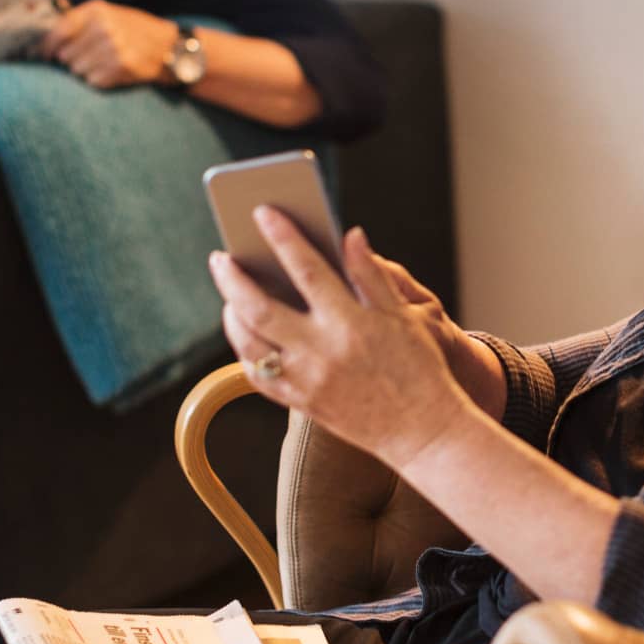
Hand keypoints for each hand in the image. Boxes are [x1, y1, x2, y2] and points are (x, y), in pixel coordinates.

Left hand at [38, 0, 176, 88]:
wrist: (169, 47)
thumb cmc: (134, 31)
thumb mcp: (108, 15)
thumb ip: (79, 22)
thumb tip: (46, 41)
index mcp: (97, 11)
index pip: (58, 31)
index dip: (48, 46)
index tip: (45, 55)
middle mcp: (104, 27)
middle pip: (66, 55)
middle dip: (73, 60)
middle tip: (89, 58)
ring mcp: (113, 47)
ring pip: (77, 70)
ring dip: (86, 71)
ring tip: (104, 64)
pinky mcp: (121, 67)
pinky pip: (93, 81)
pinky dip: (99, 80)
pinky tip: (113, 72)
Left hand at [207, 209, 480, 468]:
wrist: (423, 431)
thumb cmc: (419, 368)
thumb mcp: (403, 316)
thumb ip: (371, 274)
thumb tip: (350, 235)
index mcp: (351, 323)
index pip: (307, 269)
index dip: (283, 236)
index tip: (263, 212)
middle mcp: (322, 353)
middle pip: (259, 308)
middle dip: (233, 279)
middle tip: (220, 257)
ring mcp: (307, 382)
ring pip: (250, 344)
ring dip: (232, 315)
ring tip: (229, 294)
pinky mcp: (302, 404)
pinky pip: (258, 377)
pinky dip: (246, 351)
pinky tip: (246, 332)